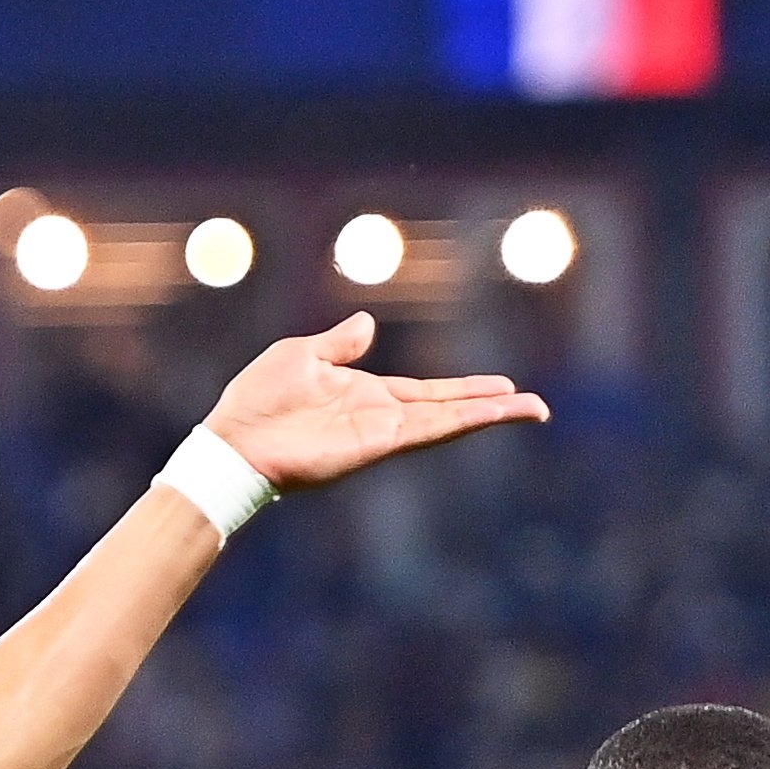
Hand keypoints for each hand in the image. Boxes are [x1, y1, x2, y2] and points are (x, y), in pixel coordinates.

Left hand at [203, 313, 548, 490]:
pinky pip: (427, 429)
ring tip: (531, 410)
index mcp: (365, 394)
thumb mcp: (301, 356)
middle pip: (449, 408)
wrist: (234, 441)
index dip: (464, 389)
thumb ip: (340, 344)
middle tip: (535, 405)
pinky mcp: (376, 444)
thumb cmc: (256, 401)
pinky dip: (460, 420)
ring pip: (448, 420)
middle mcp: (381, 415)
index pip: (427, 392)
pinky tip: (490, 414)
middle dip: (491, 405)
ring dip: (489, 414)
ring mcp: (382, 432)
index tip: (502, 386)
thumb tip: (367, 324)